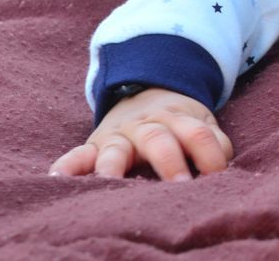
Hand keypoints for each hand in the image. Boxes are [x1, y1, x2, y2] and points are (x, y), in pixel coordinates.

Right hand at [49, 87, 233, 180]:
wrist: (145, 92)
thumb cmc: (178, 123)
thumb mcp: (201, 123)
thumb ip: (214, 144)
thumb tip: (221, 170)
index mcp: (177, 119)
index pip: (197, 134)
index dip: (210, 156)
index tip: (217, 179)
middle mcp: (146, 126)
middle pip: (158, 139)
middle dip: (169, 162)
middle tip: (179, 186)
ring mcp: (117, 136)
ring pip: (115, 149)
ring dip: (113, 167)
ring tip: (109, 183)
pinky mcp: (93, 147)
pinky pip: (76, 156)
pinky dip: (66, 167)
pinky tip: (58, 180)